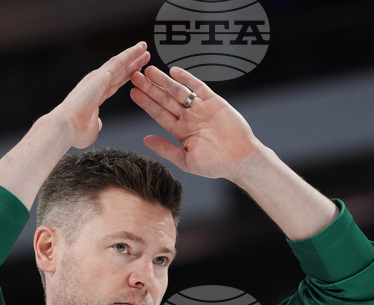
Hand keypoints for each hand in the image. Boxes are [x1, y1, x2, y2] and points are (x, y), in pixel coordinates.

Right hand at [52, 42, 150, 148]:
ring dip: (133, 55)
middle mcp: (96, 84)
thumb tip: (97, 123)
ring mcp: (98, 78)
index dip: (126, 77)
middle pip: (119, 72)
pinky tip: (140, 48)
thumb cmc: (76, 131)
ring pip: (119, 63)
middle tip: (144, 55)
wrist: (66, 126)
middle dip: (132, 64)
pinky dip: (130, 54)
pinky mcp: (101, 75)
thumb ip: (96, 123)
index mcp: (95, 96)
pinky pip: (119, 62)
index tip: (136, 72)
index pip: (114, 84)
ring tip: (144, 46)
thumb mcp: (92, 128)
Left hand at [130, 65, 261, 180]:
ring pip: (179, 90)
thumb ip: (165, 148)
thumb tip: (145, 139)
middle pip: (165, 99)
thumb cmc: (215, 165)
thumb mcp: (185, 160)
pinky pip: (199, 87)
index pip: (159, 113)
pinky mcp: (214, 102)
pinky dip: (187, 78)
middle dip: (150, 87)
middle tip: (134, 75)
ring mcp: (201, 109)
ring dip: (164, 80)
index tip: (133, 92)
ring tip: (149, 70)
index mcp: (181, 131)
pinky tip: (174, 71)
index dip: (146, 102)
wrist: (241, 159)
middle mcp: (189, 118)